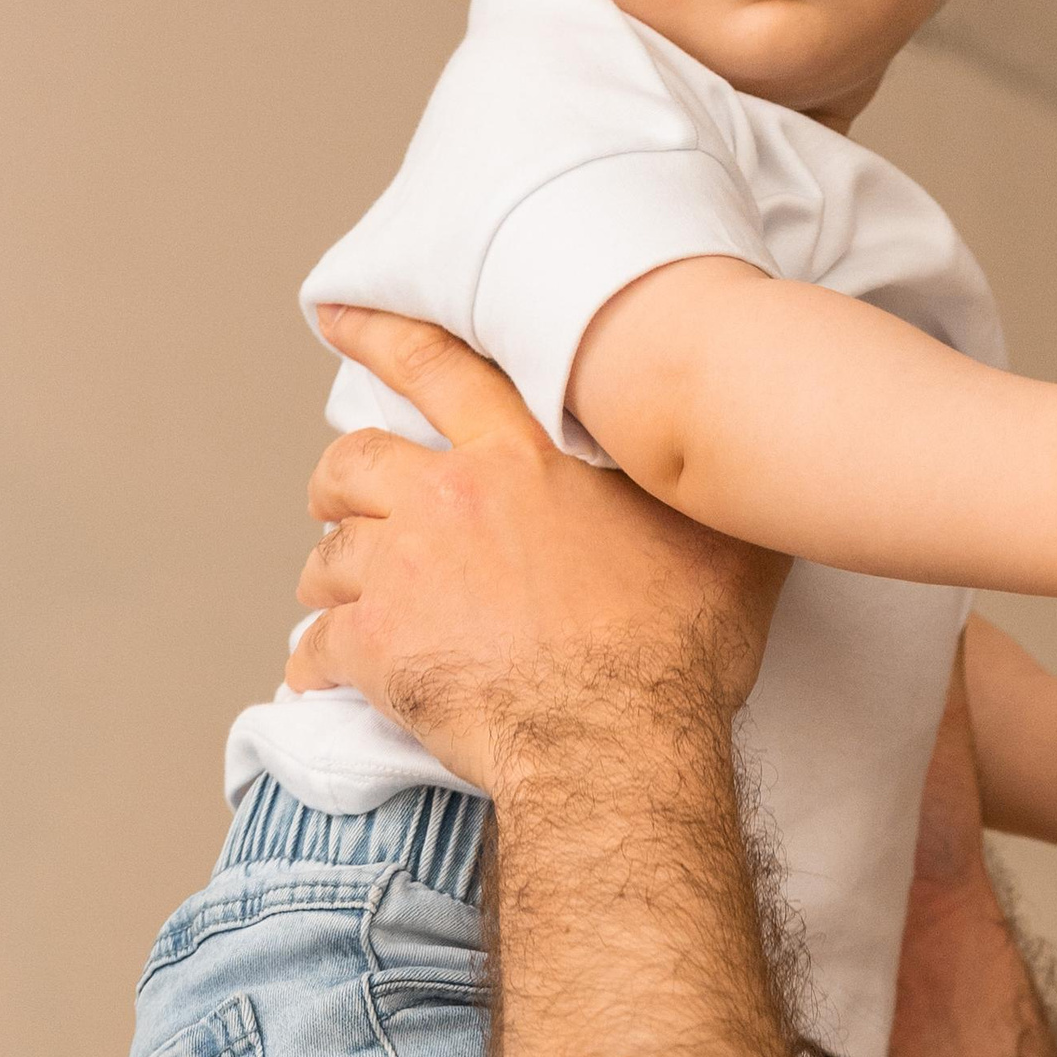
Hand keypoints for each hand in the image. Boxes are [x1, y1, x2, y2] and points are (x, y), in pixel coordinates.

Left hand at [288, 306, 787, 790]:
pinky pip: (318, 646)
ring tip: (335, 594)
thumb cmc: (676, 649)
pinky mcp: (377, 647)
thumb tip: (743, 472)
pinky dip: (313, 661)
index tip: (338, 316)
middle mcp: (451, 499)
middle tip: (336, 498)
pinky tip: (318, 677)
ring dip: (329, 572)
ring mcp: (406, 572)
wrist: (621, 740)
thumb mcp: (724, 543)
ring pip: (332, 554)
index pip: (440, 370)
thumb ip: (705, 494)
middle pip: (357, 463)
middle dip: (339, 479)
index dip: (382, 336)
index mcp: (525, 458)